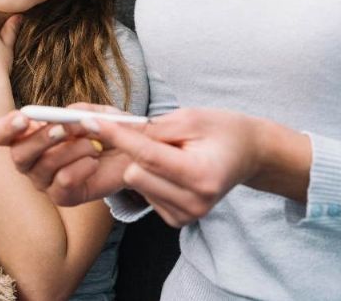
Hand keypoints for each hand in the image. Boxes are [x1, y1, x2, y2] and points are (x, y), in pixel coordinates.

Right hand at [0, 103, 133, 205]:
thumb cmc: (107, 129)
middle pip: (18, 154)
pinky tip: (95, 162)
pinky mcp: (64, 197)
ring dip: (72, 150)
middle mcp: (32, 160)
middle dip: (41, 139)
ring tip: (95, 144)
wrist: (131, 152)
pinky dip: (82, 168)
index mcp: (31, 135)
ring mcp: (46, 181)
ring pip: (44, 167)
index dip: (6, 127)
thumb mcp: (95, 112)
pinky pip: (63, 183)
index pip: (1, 135)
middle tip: (63, 128)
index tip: (23, 118)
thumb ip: (78, 112)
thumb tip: (63, 117)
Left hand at [84, 108, 269, 226]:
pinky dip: (151, 177)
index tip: (93, 121)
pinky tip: (172, 169)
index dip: (117, 137)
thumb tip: (110, 128)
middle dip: (136, 151)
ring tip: (172, 153)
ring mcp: (187, 216)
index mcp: (201, 176)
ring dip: (144, 164)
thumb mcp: (190, 118)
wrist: (248, 153)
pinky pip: (145, 194)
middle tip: (156, 136)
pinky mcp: (178, 220)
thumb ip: (151, 127)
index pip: (147, 156)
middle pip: (136, 174)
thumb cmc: (222, 130)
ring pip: (137, 184)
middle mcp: (194, 203)